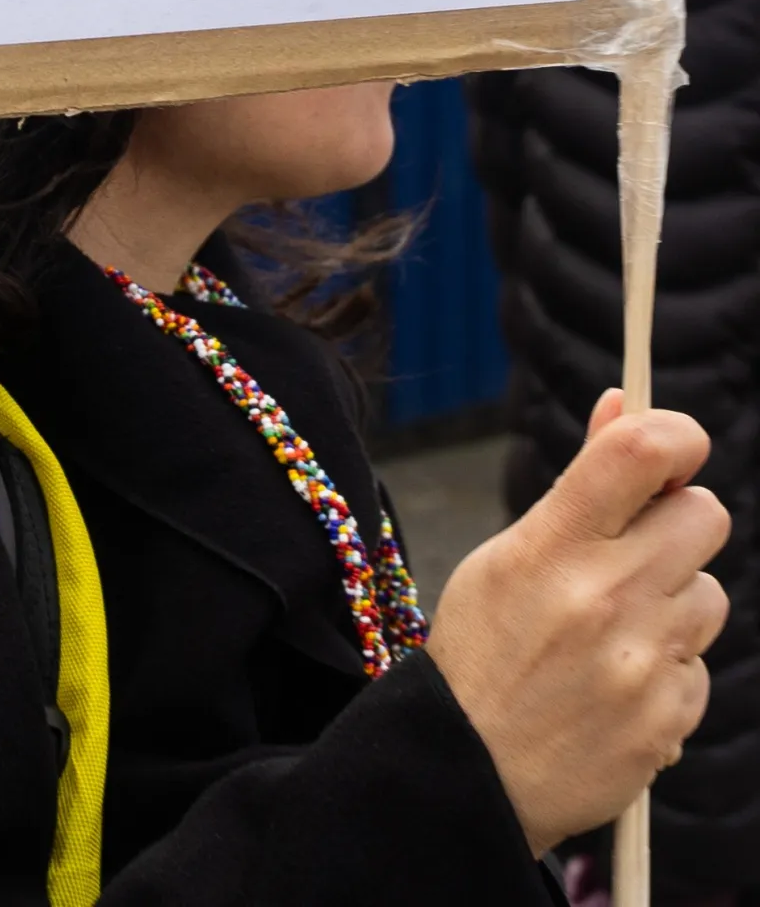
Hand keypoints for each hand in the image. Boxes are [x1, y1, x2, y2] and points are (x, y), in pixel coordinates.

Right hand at [426, 393, 729, 855]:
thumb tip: (623, 405)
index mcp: (552, 546)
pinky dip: (666, 671)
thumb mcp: (506, 554)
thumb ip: (579, 484)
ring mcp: (642, 663)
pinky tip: (615, 686)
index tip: (676, 447)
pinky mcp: (669, 720)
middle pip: (705, 516)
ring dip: (675, 602)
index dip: (677, 434)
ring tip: (615, 630)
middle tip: (638, 547)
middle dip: (680, 521)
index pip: (642, 454)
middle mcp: (605, 597)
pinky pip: (698, 668)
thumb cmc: (481, 651)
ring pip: (711, 595)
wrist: (468, 773)